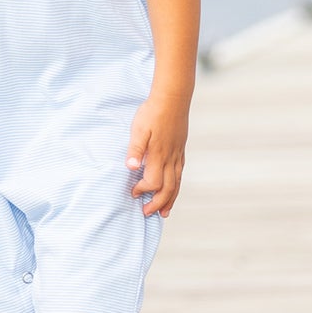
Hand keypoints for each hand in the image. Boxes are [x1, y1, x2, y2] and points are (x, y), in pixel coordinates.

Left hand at [127, 93, 187, 216]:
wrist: (173, 99)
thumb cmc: (152, 113)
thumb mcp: (138, 129)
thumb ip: (135, 150)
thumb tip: (131, 168)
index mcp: (158, 155)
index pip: (153, 182)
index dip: (142, 190)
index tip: (132, 192)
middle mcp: (171, 158)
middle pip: (168, 188)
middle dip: (158, 203)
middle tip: (147, 213)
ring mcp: (177, 155)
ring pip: (177, 183)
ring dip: (170, 199)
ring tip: (165, 212)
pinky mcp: (180, 150)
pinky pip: (180, 174)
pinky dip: (177, 186)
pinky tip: (174, 189)